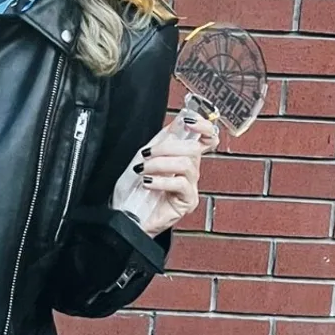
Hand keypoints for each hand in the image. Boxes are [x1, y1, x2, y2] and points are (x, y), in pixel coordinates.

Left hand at [113, 105, 219, 236]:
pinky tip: (147, 183)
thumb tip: (178, 119)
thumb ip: (163, 139)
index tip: (189, 120)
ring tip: (142, 169)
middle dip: (167, 147)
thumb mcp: (146, 157)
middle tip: (146, 154)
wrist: (127, 216)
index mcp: (184, 157)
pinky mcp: (188, 202)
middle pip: (194, 149)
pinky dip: (161, 180)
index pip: (207, 138)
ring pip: (187, 164)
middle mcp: (191, 171)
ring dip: (160, 163)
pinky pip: (181, 184)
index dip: (204, 127)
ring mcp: (191, 187)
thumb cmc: (135, 189)